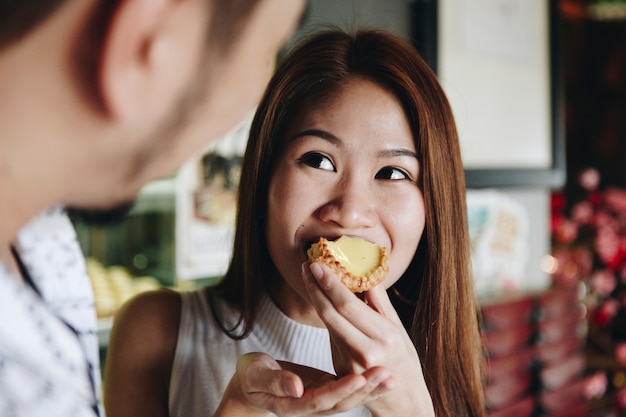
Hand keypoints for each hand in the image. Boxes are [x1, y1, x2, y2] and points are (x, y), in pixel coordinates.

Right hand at [214, 352, 392, 416]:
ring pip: (350, 397)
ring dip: (371, 388)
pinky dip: (367, 382)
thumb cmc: (251, 376)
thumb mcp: (255, 376)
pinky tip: (384, 374)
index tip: (359, 376)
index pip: (321, 399)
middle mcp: (311, 406)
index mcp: (293, 404)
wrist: (252, 385)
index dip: (341, 389)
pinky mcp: (328, 390)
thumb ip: (273, 381)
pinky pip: (350, 388)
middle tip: (386, 374)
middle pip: (342, 401)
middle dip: (365, 389)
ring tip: (391, 376)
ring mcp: (321, 399)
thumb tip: (295, 387)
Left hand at [303, 262, 434, 416]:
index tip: (317, 265)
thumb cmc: (403, 359)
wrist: (403, 400)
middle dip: (315, 287)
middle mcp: (365, 352)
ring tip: (309, 277)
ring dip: (316, 298)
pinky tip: (319, 297)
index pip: (348, 305)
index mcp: (384, 337)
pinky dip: (325, 314)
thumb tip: (364, 271)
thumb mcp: (398, 328)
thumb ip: (379, 301)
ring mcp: (350, 364)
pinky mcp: (340, 369)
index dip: (330, 284)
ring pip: (328, 324)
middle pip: (331, 314)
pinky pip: (331, 335)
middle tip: (306, 266)